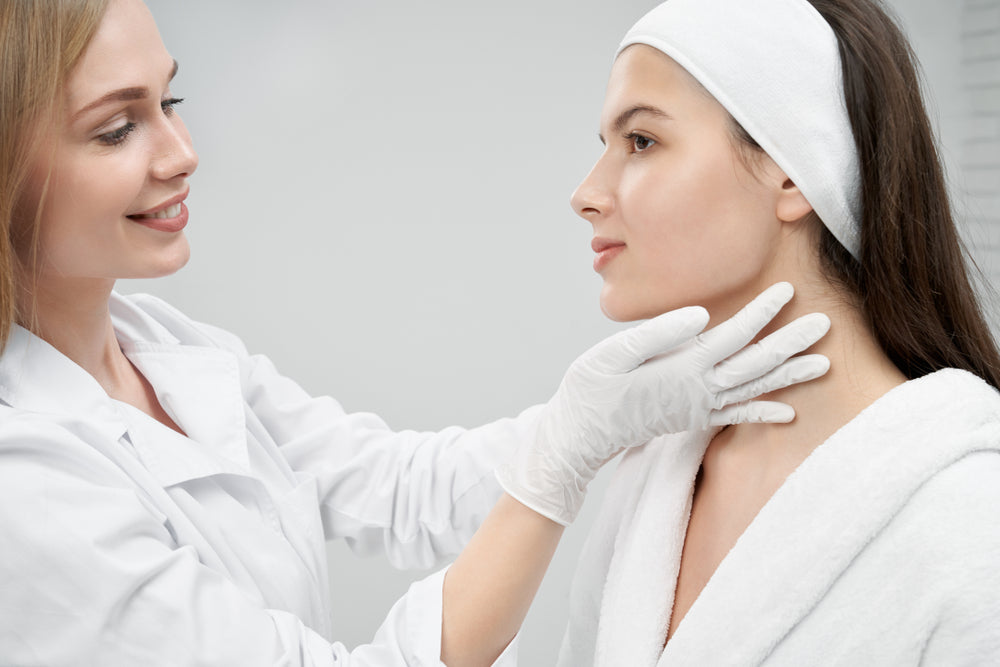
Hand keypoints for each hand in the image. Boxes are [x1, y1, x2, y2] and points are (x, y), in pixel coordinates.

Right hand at [496, 282, 829, 524]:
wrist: (579, 436)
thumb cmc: (590, 389)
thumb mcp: (614, 352)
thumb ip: (659, 333)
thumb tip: (703, 314)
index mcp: (682, 369)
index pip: (734, 336)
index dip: (762, 312)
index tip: (787, 289)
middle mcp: (698, 391)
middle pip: (756, 364)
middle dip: (791, 343)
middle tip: (825, 323)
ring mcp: (698, 408)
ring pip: (755, 389)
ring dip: (789, 376)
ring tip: (823, 364)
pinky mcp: (692, 419)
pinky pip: (737, 415)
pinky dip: (764, 411)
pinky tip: (789, 412)